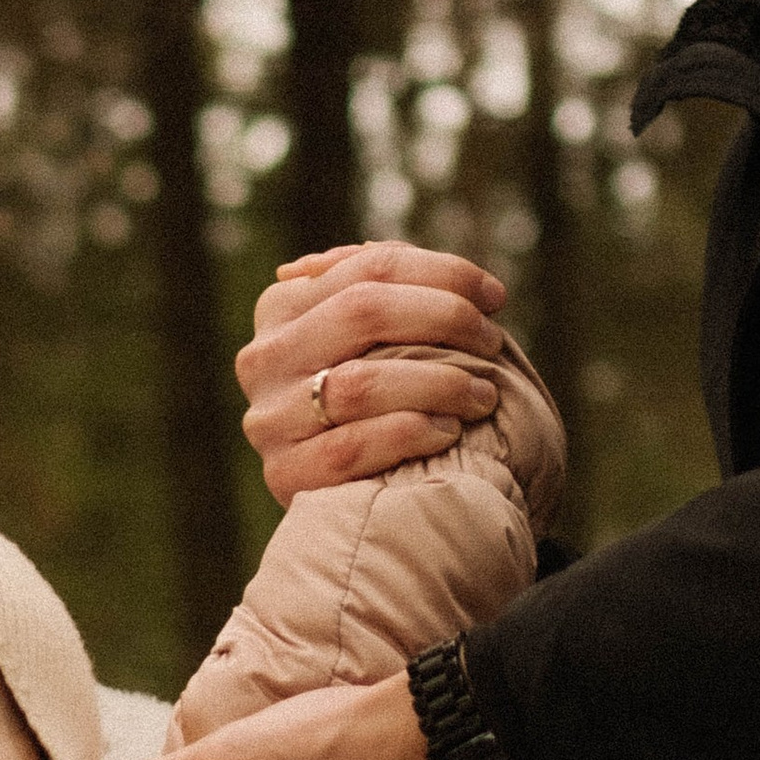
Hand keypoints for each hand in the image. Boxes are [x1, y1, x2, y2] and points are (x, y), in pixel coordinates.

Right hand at [238, 242, 508, 501]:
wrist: (351, 501)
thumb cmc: (376, 400)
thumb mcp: (367, 337)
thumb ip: (382, 292)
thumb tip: (408, 257)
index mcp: (282, 307)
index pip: (368, 267)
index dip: (443, 273)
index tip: (495, 297)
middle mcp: (264, 357)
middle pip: (361, 312)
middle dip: (443, 319)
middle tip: (492, 343)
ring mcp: (268, 418)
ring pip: (358, 382)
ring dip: (438, 382)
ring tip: (484, 394)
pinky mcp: (283, 475)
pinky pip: (350, 447)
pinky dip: (409, 433)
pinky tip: (449, 432)